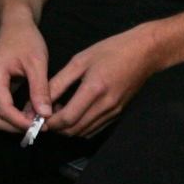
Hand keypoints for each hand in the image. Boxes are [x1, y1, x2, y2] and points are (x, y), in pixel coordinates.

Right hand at [0, 14, 51, 132]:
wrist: (14, 23)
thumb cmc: (25, 38)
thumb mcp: (37, 62)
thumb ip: (40, 89)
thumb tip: (44, 115)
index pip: (4, 110)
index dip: (22, 123)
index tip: (42, 126)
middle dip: (17, 127)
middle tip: (41, 127)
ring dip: (16, 123)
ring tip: (39, 120)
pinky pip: (0, 108)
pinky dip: (15, 115)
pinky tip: (32, 112)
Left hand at [49, 23, 163, 135]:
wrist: (145, 53)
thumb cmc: (111, 50)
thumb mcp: (80, 60)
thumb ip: (59, 82)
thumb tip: (42, 99)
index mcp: (94, 89)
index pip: (67, 118)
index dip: (49, 122)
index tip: (38, 116)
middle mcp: (105, 106)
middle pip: (73, 130)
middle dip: (56, 128)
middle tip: (45, 116)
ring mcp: (113, 112)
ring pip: (83, 132)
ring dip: (67, 129)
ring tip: (59, 113)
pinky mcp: (118, 114)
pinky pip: (94, 129)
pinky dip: (80, 128)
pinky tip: (75, 115)